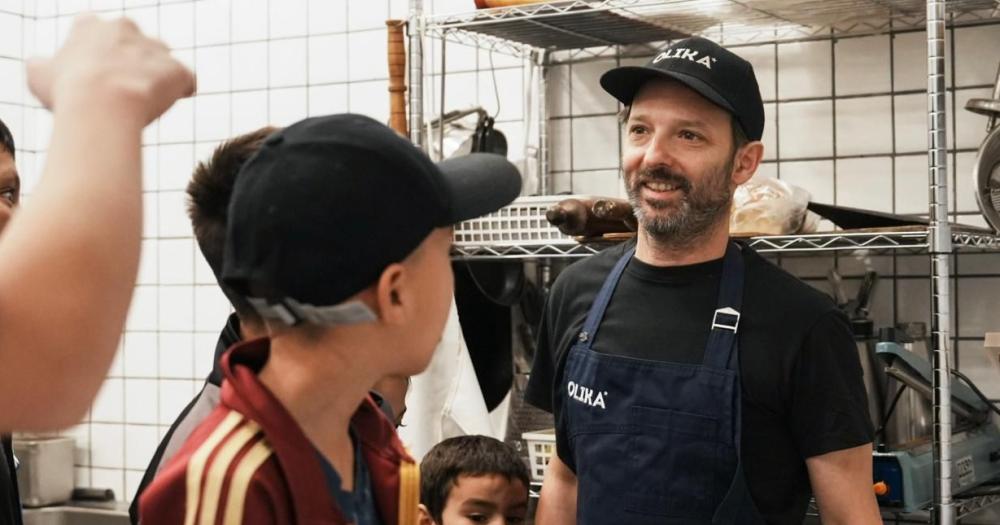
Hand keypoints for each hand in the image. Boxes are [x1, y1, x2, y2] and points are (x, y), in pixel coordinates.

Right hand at [26, 14, 194, 124]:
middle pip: (133, 42)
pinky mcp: (177, 69)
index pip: (92, 27)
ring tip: (147, 99)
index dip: (96, 50)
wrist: (102, 104)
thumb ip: (42, 66)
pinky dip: (183, 89)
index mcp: (91, 26)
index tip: (95, 69)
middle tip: (122, 89)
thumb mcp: (39, 75)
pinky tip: (174, 100)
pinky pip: (187, 79)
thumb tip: (42, 66)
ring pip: (162, 59)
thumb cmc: (68, 91)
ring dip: (158, 76)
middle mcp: (126, 29)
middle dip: (131, 61)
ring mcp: (154, 48)